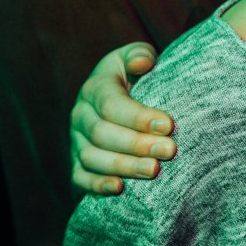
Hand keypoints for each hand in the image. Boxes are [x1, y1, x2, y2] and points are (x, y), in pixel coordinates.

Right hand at [69, 43, 174, 194]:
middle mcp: (80, 115)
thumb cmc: (136, 74)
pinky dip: (97, 185)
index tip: (169, 125)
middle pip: (103, 134)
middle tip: (169, 151)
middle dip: (137, 144)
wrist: (121, 93)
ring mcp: (76, 141)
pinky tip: (119, 189)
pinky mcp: (78, 162)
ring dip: (123, 166)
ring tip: (155, 171)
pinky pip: (80, 177)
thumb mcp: (137, 56)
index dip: (139, 117)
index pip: (112, 105)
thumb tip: (143, 63)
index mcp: (95, 88)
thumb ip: (140, 56)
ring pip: (92, 157)